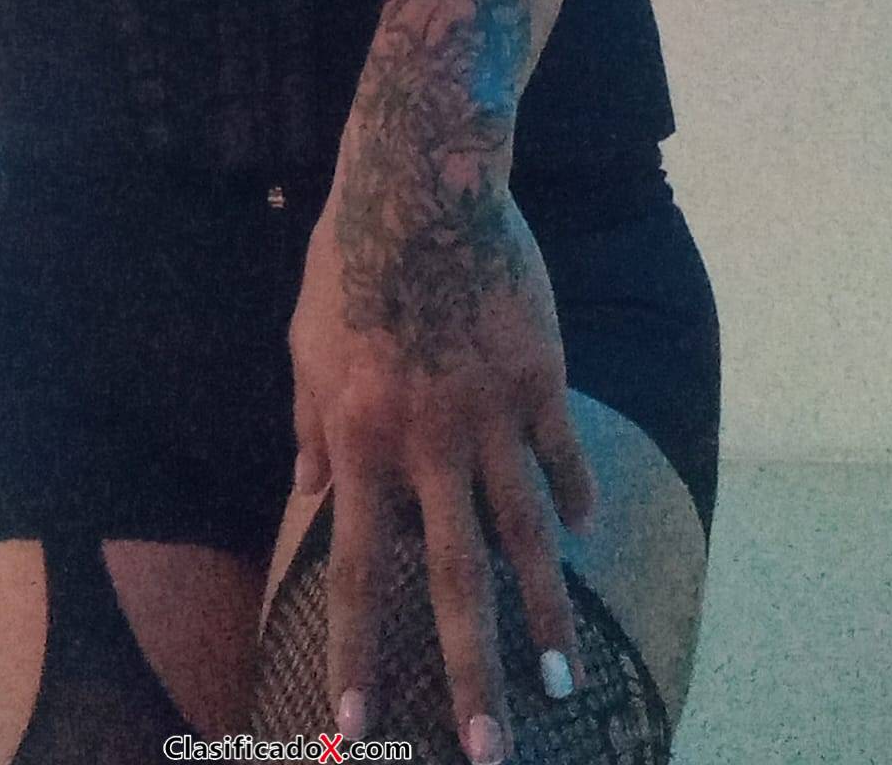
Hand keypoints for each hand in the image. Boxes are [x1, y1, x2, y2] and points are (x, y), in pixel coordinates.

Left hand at [288, 171, 597, 761]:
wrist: (422, 184)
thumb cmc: (346, 263)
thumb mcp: (304, 344)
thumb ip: (309, 428)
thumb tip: (308, 497)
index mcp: (359, 440)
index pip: (358, 571)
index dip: (356, 653)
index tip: (353, 730)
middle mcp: (427, 443)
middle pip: (455, 580)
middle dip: (471, 675)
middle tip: (490, 751)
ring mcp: (491, 413)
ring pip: (526, 535)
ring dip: (544, 615)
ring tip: (563, 678)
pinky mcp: (541, 377)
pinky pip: (563, 455)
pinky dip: (576, 497)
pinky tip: (587, 531)